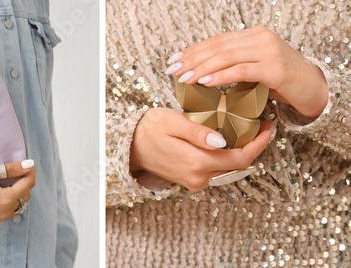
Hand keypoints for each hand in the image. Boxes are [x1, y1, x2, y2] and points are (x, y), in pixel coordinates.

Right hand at [0, 160, 34, 225]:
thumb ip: (11, 169)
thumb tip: (29, 165)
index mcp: (6, 200)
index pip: (28, 184)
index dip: (29, 172)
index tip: (26, 164)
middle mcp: (5, 213)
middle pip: (25, 196)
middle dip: (23, 182)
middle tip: (14, 171)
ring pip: (17, 205)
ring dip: (16, 193)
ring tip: (4, 182)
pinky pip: (6, 211)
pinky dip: (7, 201)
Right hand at [128, 108, 273, 191]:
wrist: (128, 146)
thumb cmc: (149, 128)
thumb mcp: (172, 122)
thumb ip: (197, 133)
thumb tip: (222, 142)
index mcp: (196, 162)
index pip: (240, 158)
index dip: (259, 144)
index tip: (269, 127)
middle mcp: (199, 177)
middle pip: (238, 165)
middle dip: (254, 146)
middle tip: (263, 126)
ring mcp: (195, 182)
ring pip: (229, 169)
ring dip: (242, 152)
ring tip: (250, 131)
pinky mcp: (192, 181)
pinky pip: (218, 171)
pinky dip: (228, 158)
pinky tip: (230, 143)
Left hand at [166, 25, 329, 117]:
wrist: (315, 90)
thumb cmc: (281, 82)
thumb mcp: (254, 68)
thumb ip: (233, 65)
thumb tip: (199, 73)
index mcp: (254, 35)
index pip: (217, 40)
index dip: (194, 50)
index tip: (174, 60)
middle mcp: (262, 38)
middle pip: (219, 47)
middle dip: (192, 59)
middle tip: (173, 70)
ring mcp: (270, 51)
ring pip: (227, 57)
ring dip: (202, 68)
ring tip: (185, 78)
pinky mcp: (275, 68)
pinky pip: (241, 70)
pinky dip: (221, 76)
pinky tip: (205, 82)